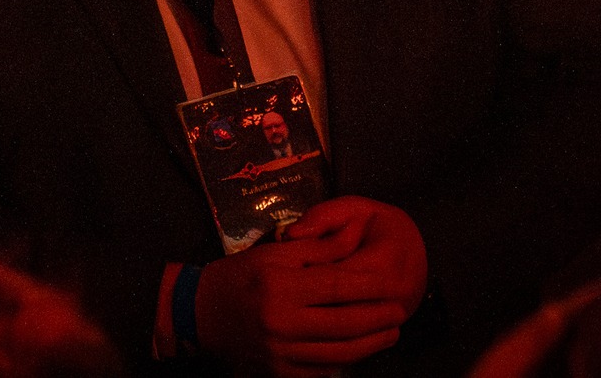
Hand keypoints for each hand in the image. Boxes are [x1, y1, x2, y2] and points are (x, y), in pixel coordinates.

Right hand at [196, 197, 426, 376]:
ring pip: (339, 352)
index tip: (393, 285)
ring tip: (391, 332)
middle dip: (377, 319)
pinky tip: (362, 349)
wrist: (200, 315)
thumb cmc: (239, 276)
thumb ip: (318, 248)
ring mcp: (280, 353)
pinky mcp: (280, 374)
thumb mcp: (275, 252)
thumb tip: (357, 236)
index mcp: (279, 286)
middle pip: (344, 323)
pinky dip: (347, 359)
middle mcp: (281, 322)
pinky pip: (323, 369)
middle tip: (399, 311)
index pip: (336, 287)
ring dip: (370, 344)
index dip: (369, 287)